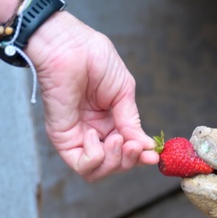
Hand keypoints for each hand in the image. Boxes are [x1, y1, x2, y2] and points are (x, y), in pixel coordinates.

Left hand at [25, 11, 158, 180]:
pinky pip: (81, 165)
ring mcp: (78, 136)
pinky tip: (96, 136)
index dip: (141, 157)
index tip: (154, 155)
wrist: (70, 46)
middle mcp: (93, 132)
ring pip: (98, 171)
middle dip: (129, 160)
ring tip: (117, 139)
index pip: (126, 151)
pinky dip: (96, 158)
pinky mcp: (62, 137)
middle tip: (134, 145)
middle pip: (114, 165)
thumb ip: (131, 122)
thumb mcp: (124, 93)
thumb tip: (146, 146)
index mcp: (109, 121)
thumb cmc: (93, 58)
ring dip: (114, 162)